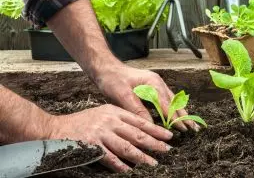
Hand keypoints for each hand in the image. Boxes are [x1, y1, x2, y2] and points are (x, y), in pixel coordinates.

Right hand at [47, 104, 172, 171]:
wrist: (57, 128)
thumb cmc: (83, 122)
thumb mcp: (103, 113)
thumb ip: (119, 119)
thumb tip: (139, 130)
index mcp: (114, 111)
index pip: (139, 121)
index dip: (155, 129)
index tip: (168, 136)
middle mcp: (110, 120)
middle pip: (136, 133)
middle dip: (154, 143)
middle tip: (167, 150)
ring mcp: (101, 133)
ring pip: (126, 146)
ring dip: (141, 156)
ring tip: (153, 163)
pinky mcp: (92, 145)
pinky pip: (109, 157)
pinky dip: (120, 165)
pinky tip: (128, 170)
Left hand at [95, 64, 198, 131]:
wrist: (106, 68)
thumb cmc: (113, 80)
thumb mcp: (123, 96)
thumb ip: (137, 110)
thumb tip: (150, 125)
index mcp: (153, 83)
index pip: (167, 104)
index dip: (175, 118)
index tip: (184, 129)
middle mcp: (157, 82)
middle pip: (174, 101)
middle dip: (183, 115)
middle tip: (194, 129)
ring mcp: (155, 84)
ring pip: (171, 100)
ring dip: (180, 112)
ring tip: (189, 123)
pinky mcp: (151, 87)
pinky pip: (165, 99)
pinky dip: (172, 108)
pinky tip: (175, 114)